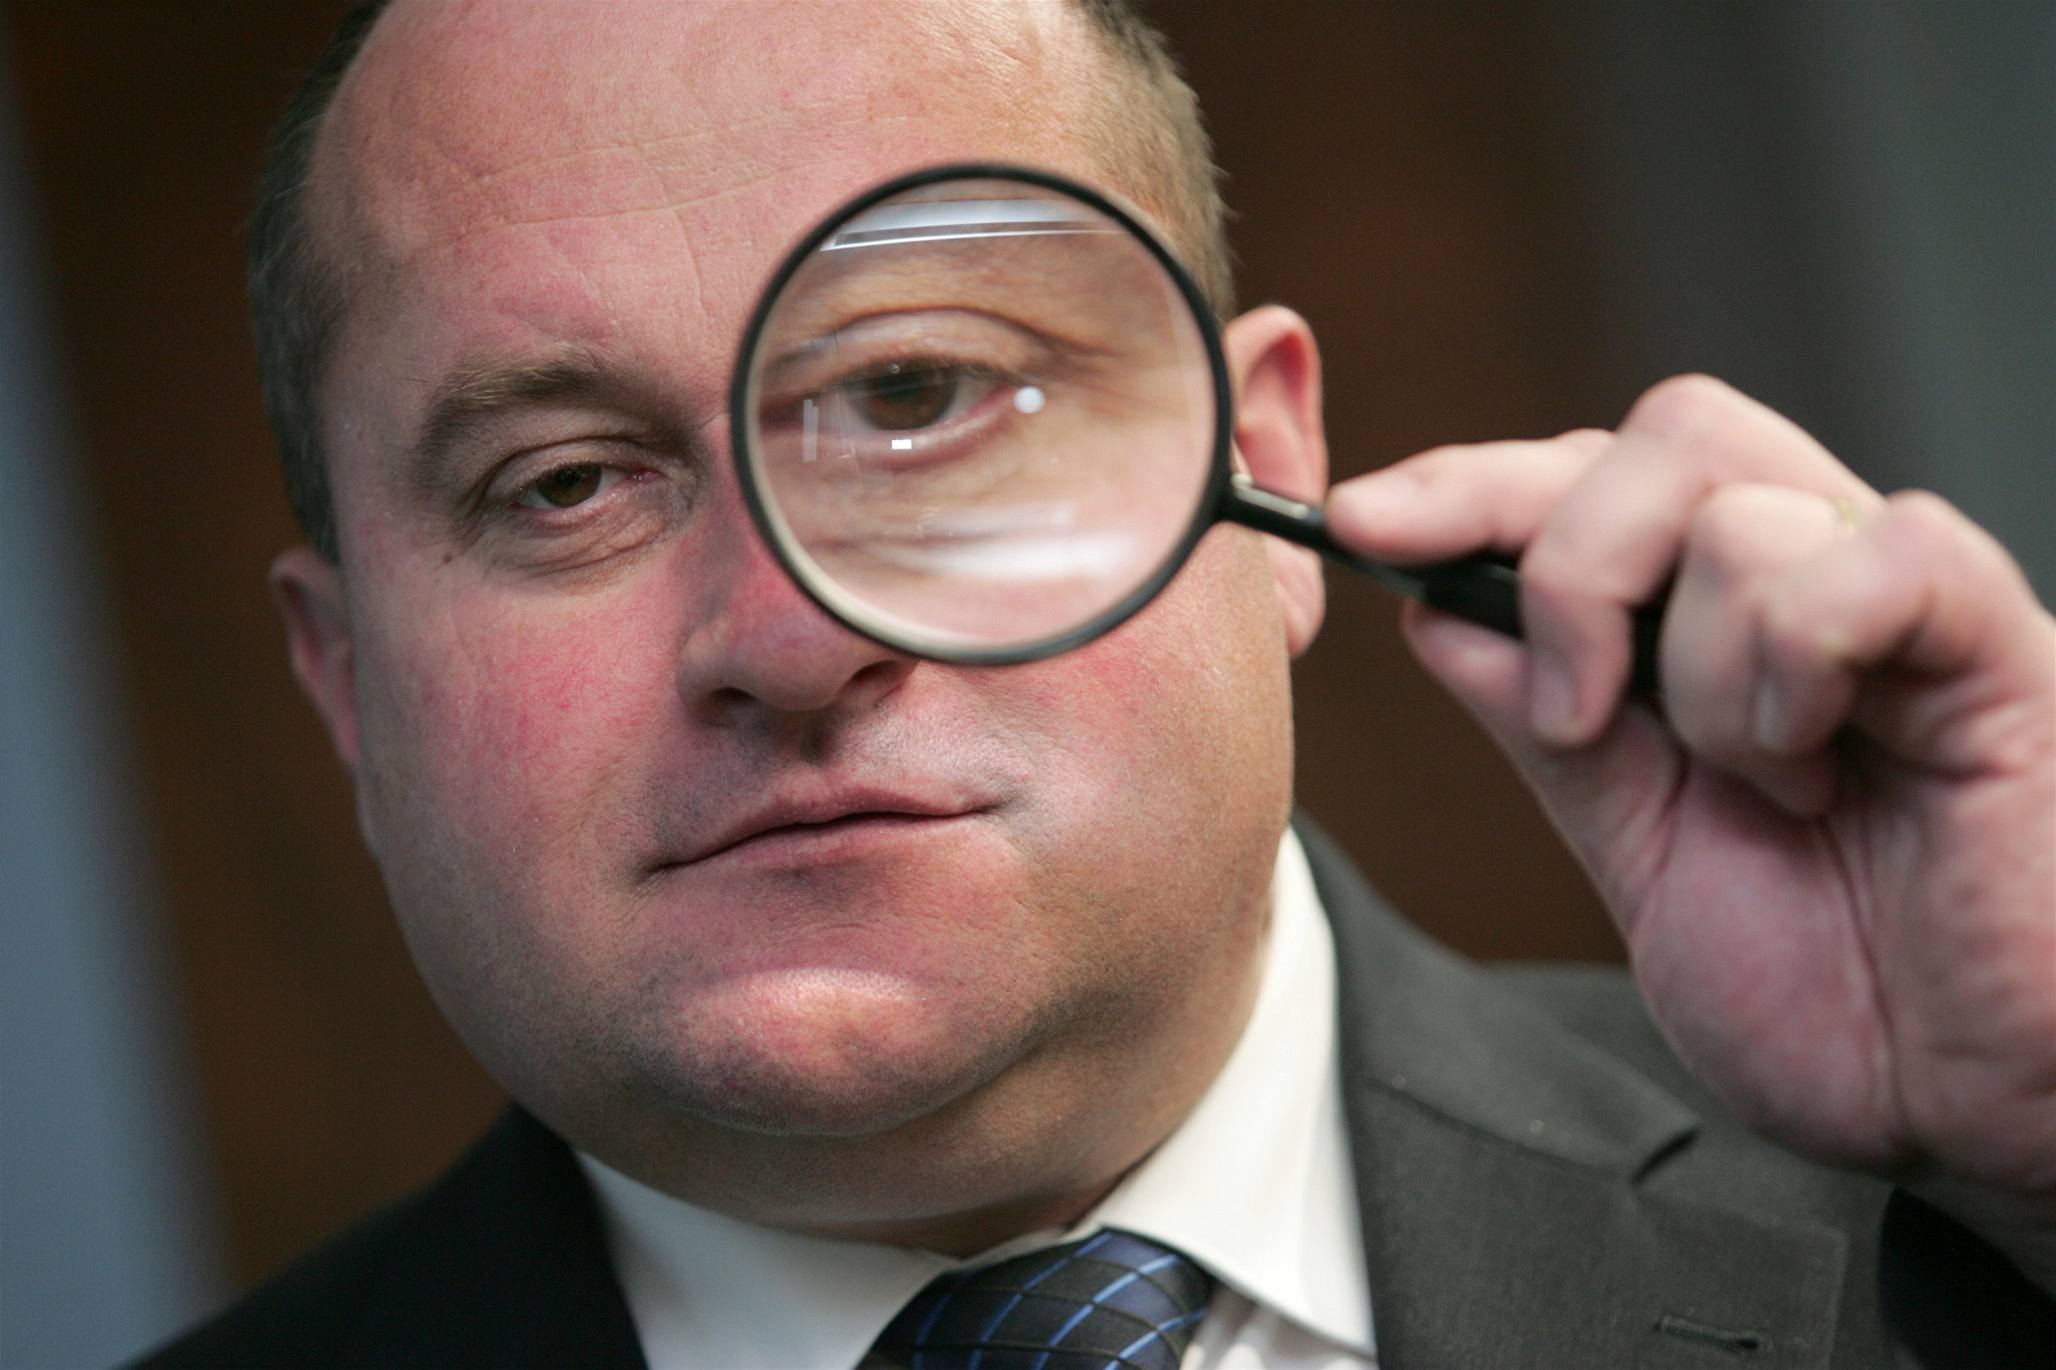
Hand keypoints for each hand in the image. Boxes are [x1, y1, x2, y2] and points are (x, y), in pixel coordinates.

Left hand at [1327, 375, 2055, 1277]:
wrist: (1993, 1115)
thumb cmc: (1850, 1002)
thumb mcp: (1645, 859)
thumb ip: (1553, 734)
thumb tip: (1436, 610)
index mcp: (1722, 639)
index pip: (1585, 487)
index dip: (1467, 488)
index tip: (1357, 522)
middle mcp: (1811, 595)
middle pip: (1660, 439)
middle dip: (1560, 556)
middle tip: (1575, 703)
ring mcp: (1904, 610)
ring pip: (1734, 500)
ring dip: (1695, 666)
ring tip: (1760, 782)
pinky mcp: (1999, 646)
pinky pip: (1877, 554)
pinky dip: (1801, 653)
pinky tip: (1822, 757)